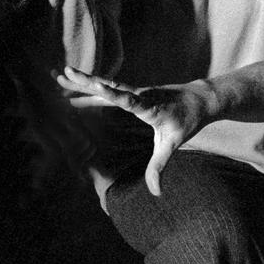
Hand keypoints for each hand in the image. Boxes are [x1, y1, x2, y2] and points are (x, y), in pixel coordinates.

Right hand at [57, 66, 215, 196]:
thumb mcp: (174, 143)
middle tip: (66, 72)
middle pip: (111, 87)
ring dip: (84, 81)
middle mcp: (142, 94)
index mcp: (150, 107)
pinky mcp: (134, 91)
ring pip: (107, 85)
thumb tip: (155, 192)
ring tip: (61, 74)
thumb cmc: (188, 121)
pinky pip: (110, 89)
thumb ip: (160, 166)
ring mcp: (137, 91)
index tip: (97, 84)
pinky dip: (92, 87)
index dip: (112, 94)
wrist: (201, 99)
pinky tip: (76, 89)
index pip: (129, 100)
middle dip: (87, 81)